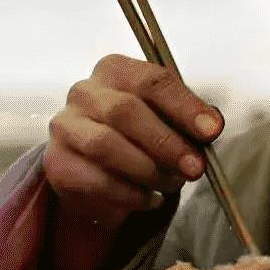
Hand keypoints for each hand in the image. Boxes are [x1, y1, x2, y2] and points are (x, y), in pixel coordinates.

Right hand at [44, 53, 224, 230]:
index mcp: (116, 70)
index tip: (212, 131)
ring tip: (173, 184)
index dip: (185, 106)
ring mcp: (65, 127)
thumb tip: (211, 126)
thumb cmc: (141, 135)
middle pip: (126, 111)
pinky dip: (130, 194)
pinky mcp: (58, 164)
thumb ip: (190, 118)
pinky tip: (151, 199)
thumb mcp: (169, 118)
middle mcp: (85, 92)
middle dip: (167, 143)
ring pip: (106, 146)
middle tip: (195, 168)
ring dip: (148, 170)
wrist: (99, 172)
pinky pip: (95, 180)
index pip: (152, 80)